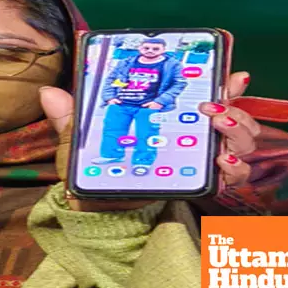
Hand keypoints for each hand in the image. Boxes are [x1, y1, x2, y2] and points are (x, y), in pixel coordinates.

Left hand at [39, 71, 257, 211]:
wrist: (99, 212)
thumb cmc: (91, 173)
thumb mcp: (77, 144)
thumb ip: (69, 118)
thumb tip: (49, 91)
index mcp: (162, 113)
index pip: (200, 90)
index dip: (221, 80)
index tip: (230, 74)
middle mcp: (187, 132)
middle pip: (229, 112)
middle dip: (233, 105)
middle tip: (216, 106)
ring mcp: (196, 157)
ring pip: (239, 139)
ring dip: (237, 130)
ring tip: (219, 126)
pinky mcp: (199, 181)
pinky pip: (232, 174)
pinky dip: (234, 167)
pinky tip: (221, 163)